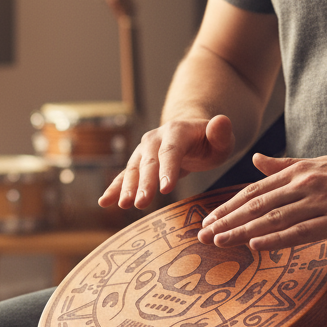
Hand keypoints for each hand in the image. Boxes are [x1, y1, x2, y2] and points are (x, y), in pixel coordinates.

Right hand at [99, 115, 235, 209]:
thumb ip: (221, 133)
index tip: (166, 189)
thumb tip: (221, 121)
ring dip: (127, 188)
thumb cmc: (210, 142)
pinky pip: (125, 176)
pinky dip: (114, 188)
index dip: (167, 169)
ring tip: (124, 205)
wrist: (192, 136)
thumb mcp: (222, 138)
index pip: (171, 151)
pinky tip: (104, 202)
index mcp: (176, 131)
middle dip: (144, 184)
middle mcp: (155, 139)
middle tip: (142, 203)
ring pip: (134, 170)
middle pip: (149, 163)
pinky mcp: (138, 164)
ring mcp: (144, 151)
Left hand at [198, 151, 326, 249]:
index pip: (254, 191)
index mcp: (298, 171)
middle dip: (226, 220)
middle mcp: (304, 184)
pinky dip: (275, 239)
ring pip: (272, 219)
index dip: (228, 206)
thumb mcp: (319, 163)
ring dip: (242, 231)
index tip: (208, 219)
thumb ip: (284, 165)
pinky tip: (255, 245)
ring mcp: (320, 202)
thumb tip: (256, 159)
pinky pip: (299, 232)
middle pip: (256, 205)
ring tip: (220, 241)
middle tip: (203, 235)